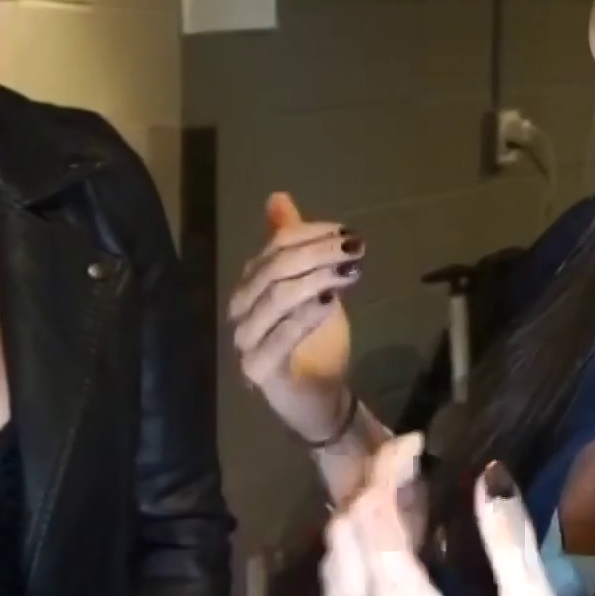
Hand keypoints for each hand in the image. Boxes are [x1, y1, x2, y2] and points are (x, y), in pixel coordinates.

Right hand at [228, 192, 364, 442]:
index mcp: (250, 285)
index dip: (311, 235)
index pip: (275, 247)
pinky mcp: (258, 371)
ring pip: (275, 298)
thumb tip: (277, 197)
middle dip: (316, 253)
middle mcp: (240, 310)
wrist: (321, 398)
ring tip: (347, 271)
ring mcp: (246, 342)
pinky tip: (330, 303)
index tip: (349, 233)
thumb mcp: (313, 285)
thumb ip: (295, 246)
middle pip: (273, 269)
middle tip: (354, 247)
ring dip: (314, 278)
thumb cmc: (314, 341)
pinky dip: (304, 316)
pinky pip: (278, 338)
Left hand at [318, 435, 561, 595]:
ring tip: (410, 517)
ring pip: (331, 565)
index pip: (372, 510)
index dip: (389, 465)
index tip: (418, 442)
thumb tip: (491, 478)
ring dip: (360, 528)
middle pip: (342, 530)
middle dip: (373, 491)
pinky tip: (396, 571)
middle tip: (419, 477)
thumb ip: (511, 547)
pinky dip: (356, 565)